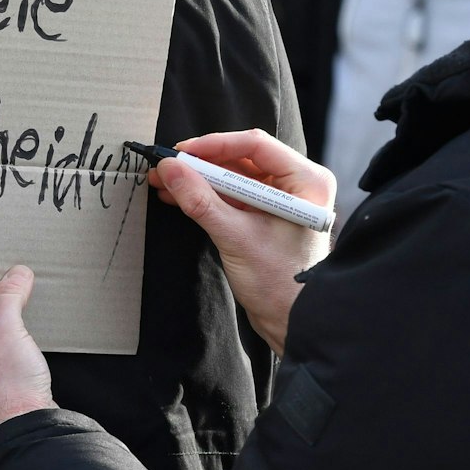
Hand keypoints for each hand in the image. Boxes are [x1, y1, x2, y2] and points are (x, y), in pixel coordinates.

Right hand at [149, 130, 333, 353]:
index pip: (255, 145)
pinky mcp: (265, 216)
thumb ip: (200, 200)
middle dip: (201, 164)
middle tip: (166, 167)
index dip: (213, 145)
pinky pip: (232, 195)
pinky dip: (206, 195)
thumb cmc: (280, 284)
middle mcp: (297, 185)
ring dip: (199, 179)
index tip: (180, 153)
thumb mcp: (235, 237)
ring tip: (163, 181)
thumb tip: (169, 169)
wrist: (294, 324)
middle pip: (242, 158)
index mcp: (305, 181)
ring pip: (233, 176)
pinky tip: (177, 196)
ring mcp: (281, 201)